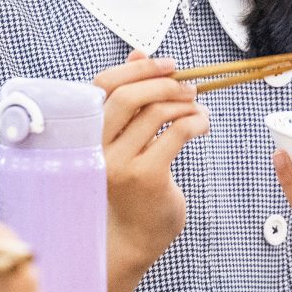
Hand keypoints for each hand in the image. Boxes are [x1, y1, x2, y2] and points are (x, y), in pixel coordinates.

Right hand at [95, 55, 206, 279]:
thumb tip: (138, 54)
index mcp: (87, 133)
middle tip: (189, 87)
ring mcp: (120, 163)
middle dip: (164, 82)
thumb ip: (129, 100)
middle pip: (127, 96)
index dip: (137, 68)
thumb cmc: (128, 186)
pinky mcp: (146, 177)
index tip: (168, 65)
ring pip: (156, 112)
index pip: (102, 86)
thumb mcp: (123, 139)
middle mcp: (97, 147)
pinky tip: (203, 126)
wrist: (130, 237)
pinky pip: (177, 134)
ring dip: (186, 103)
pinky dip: (196, 122)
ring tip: (198, 108)